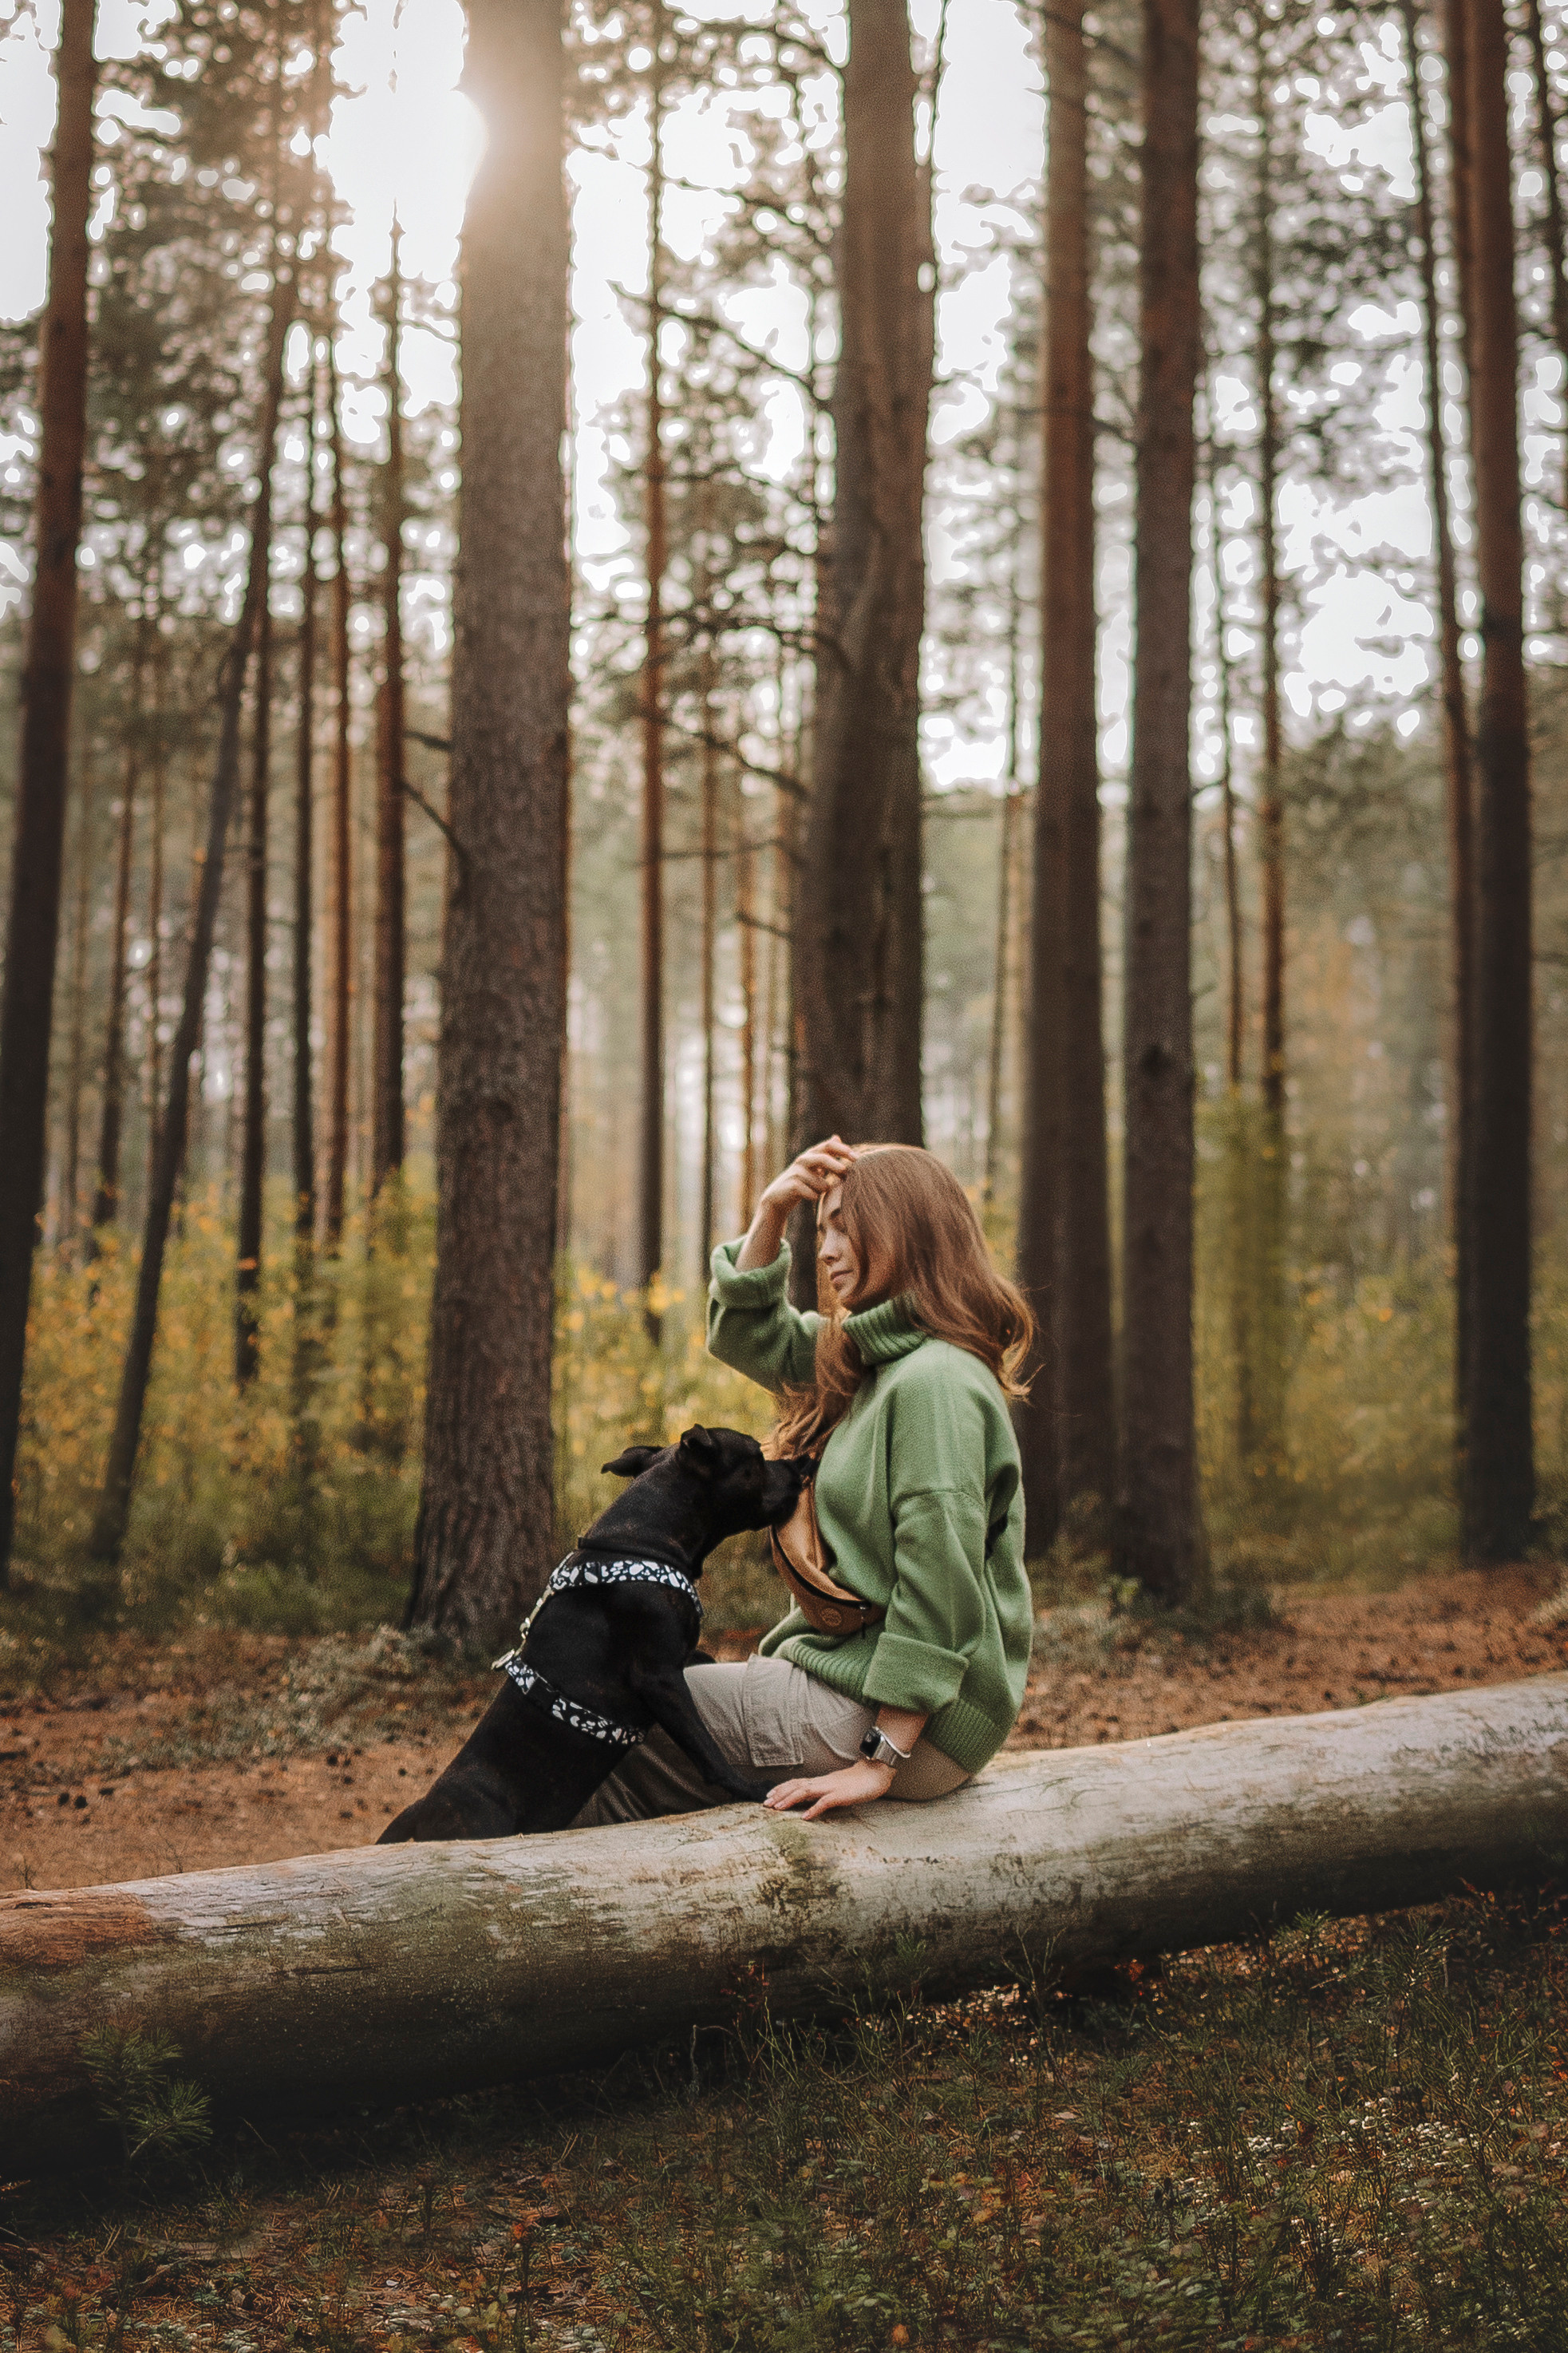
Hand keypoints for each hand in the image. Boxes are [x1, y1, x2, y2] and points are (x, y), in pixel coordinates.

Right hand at [759, 1137, 856, 1219]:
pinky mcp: (793, 1186)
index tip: (856, 1158)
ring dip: (824, 1189)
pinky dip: (815, 1197)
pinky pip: (813, 1194)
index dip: (843, 1150)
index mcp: (811, 1154)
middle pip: (823, 1159)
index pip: (829, 1145)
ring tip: (818, 1191)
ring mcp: (796, 1173)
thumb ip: (826, 1153)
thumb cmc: (802, 1181)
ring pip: (821, 1183)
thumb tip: (837, 1136)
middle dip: (838, 1168)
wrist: (779, 1197)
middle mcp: (803, 1160)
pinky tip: (810, 1196)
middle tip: (846, 1177)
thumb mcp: (813, 1166)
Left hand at [763, 1758, 894, 1819]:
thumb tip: (811, 1802)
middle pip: (796, 1786)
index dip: (782, 1788)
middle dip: (780, 1794)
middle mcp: (822, 1783)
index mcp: (821, 1782)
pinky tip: (804, 1817)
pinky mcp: (841, 1795)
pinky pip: (825, 1802)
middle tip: (765, 1803)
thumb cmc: (857, 1782)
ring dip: (790, 1799)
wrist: (875, 1774)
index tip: (769, 1795)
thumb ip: (824, 1793)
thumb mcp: (837, 1788)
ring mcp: (831, 1788)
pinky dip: (813, 1809)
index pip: (797, 1783)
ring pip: (806, 1791)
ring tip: (777, 1808)